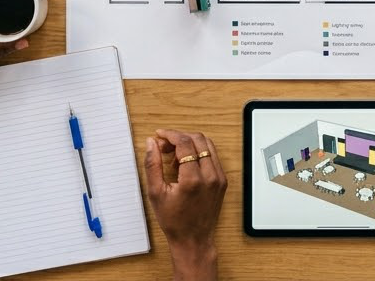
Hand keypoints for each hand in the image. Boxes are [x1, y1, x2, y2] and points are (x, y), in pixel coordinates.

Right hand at [145, 130, 225, 280]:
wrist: (193, 240)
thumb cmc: (174, 221)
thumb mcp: (156, 193)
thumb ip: (152, 165)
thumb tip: (152, 143)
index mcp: (193, 179)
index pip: (185, 143)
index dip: (170, 135)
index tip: (159, 135)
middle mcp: (210, 176)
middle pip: (198, 139)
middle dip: (179, 137)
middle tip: (164, 146)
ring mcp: (219, 178)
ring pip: (207, 145)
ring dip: (189, 143)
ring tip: (173, 156)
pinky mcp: (222, 181)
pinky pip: (212, 156)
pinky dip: (198, 153)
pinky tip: (184, 164)